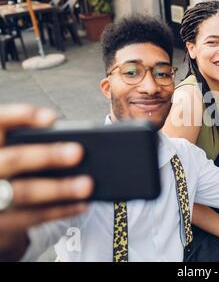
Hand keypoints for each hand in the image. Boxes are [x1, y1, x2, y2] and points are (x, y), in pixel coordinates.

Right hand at [0, 105, 93, 259]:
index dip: (20, 117)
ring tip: (87, 184)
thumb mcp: (8, 148)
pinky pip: (32, 217)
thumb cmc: (7, 165)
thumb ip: (27, 139)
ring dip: (59, 189)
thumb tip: (66, 136)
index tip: (51, 118)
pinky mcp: (1, 223)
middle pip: (13, 160)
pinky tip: (83, 203)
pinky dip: (60, 210)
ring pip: (24, 192)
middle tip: (77, 152)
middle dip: (46, 156)